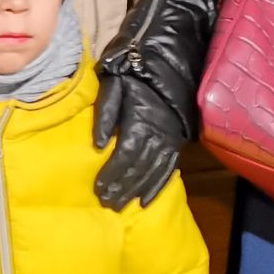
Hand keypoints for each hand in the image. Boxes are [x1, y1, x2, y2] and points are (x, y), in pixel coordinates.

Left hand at [93, 73, 184, 210]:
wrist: (163, 66)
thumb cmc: (131, 74)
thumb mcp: (112, 85)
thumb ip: (105, 114)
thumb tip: (98, 145)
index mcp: (141, 120)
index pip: (126, 153)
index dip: (112, 173)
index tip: (98, 188)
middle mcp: (158, 133)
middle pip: (139, 167)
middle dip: (122, 187)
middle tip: (106, 203)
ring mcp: (170, 140)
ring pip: (152, 171)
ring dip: (136, 191)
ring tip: (120, 206)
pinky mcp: (176, 143)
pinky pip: (168, 170)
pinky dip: (157, 187)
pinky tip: (146, 201)